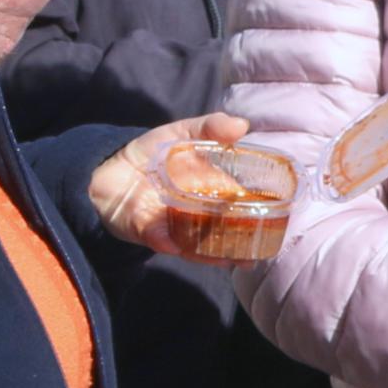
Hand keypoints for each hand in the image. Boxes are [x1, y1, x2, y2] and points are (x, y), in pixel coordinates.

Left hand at [87, 113, 253, 254]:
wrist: (107, 168)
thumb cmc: (151, 152)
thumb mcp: (181, 132)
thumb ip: (209, 127)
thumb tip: (242, 126)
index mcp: (211, 189)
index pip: (240, 203)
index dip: (260, 211)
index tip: (280, 218)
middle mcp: (198, 212)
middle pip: (225, 230)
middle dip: (243, 242)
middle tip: (260, 250)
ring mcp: (176, 225)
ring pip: (201, 244)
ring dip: (216, 253)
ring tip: (235, 261)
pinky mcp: (150, 233)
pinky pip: (162, 241)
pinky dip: (169, 243)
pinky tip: (176, 246)